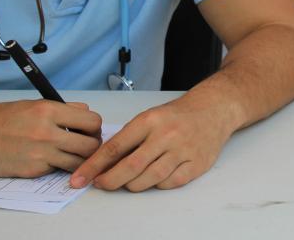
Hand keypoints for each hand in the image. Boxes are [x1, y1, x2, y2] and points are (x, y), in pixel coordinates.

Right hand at [0, 101, 102, 177]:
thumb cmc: (2, 117)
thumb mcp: (34, 104)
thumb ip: (64, 109)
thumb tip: (86, 114)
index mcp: (49, 111)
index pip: (92, 122)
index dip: (94, 128)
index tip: (89, 130)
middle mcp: (47, 132)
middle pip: (91, 146)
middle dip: (92, 146)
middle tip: (84, 145)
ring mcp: (40, 154)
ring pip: (78, 163)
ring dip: (79, 160)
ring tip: (71, 154)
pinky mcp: (32, 170)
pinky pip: (57, 170)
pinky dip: (57, 166)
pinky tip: (48, 159)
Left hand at [70, 89, 236, 191]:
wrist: (213, 110)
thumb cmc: (176, 115)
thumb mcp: (149, 118)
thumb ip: (128, 139)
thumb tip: (102, 164)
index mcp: (150, 120)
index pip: (115, 147)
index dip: (94, 166)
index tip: (80, 177)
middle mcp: (166, 135)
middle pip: (131, 167)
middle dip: (110, 181)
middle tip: (100, 184)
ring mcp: (183, 150)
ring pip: (149, 179)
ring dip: (132, 185)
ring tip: (127, 181)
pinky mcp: (197, 164)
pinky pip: (170, 183)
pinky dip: (157, 185)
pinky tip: (154, 178)